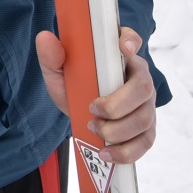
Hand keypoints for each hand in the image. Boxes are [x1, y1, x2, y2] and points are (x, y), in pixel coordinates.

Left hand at [36, 26, 157, 163]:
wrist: (80, 114)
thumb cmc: (75, 86)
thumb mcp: (59, 72)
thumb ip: (52, 57)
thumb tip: (45, 38)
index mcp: (119, 57)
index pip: (131, 40)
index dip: (131, 41)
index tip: (123, 47)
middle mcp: (139, 78)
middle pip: (143, 88)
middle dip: (117, 104)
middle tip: (92, 109)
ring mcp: (146, 104)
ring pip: (144, 118)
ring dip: (116, 130)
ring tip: (93, 129)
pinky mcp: (147, 129)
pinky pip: (144, 142)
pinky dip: (125, 152)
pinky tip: (105, 153)